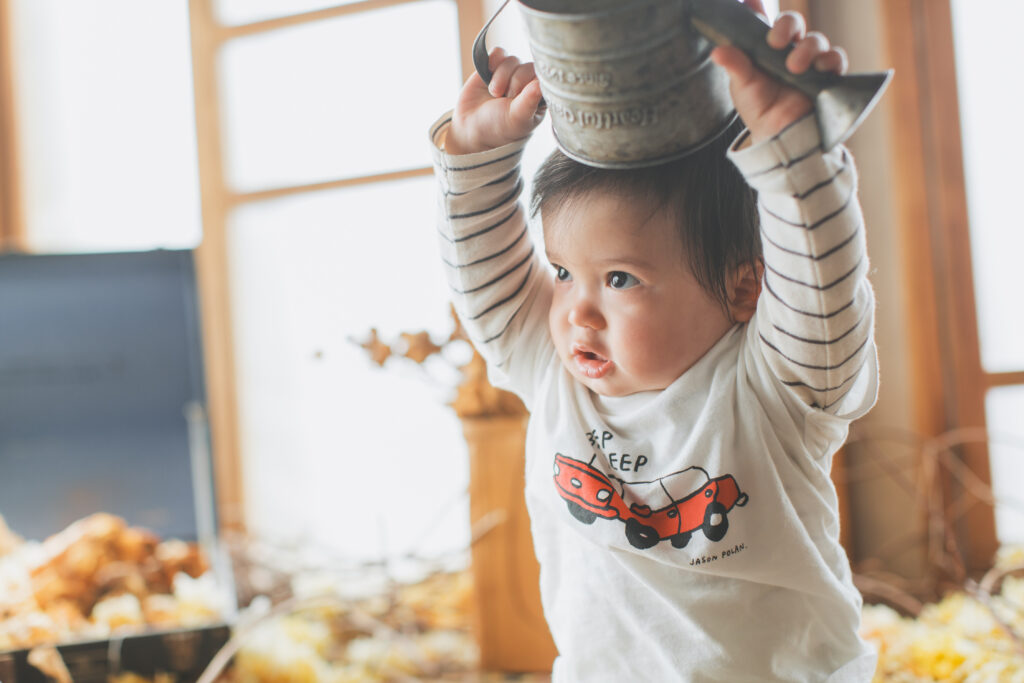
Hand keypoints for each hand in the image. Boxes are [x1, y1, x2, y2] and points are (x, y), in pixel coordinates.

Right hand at [444, 48, 545, 154]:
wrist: (471, 127)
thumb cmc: (499, 127)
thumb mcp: (516, 118)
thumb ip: (529, 102)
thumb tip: (540, 84)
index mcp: (540, 96)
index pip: (543, 78)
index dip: (528, 85)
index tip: (518, 100)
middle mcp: (528, 83)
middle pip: (527, 67)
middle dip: (513, 83)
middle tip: (505, 99)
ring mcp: (512, 73)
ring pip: (512, 60)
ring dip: (500, 77)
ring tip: (495, 94)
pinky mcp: (495, 66)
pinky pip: (499, 52)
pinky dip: (493, 61)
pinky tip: (488, 74)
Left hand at [710, 0, 847, 144]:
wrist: (779, 136)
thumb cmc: (759, 108)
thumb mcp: (742, 85)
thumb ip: (735, 65)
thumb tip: (717, 52)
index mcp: (766, 47)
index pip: (763, 19)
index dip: (757, 6)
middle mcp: (789, 49)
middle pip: (794, 22)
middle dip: (787, 26)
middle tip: (776, 42)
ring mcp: (809, 61)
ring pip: (816, 40)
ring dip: (807, 49)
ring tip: (794, 68)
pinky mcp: (826, 75)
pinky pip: (836, 59)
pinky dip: (829, 60)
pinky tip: (819, 69)